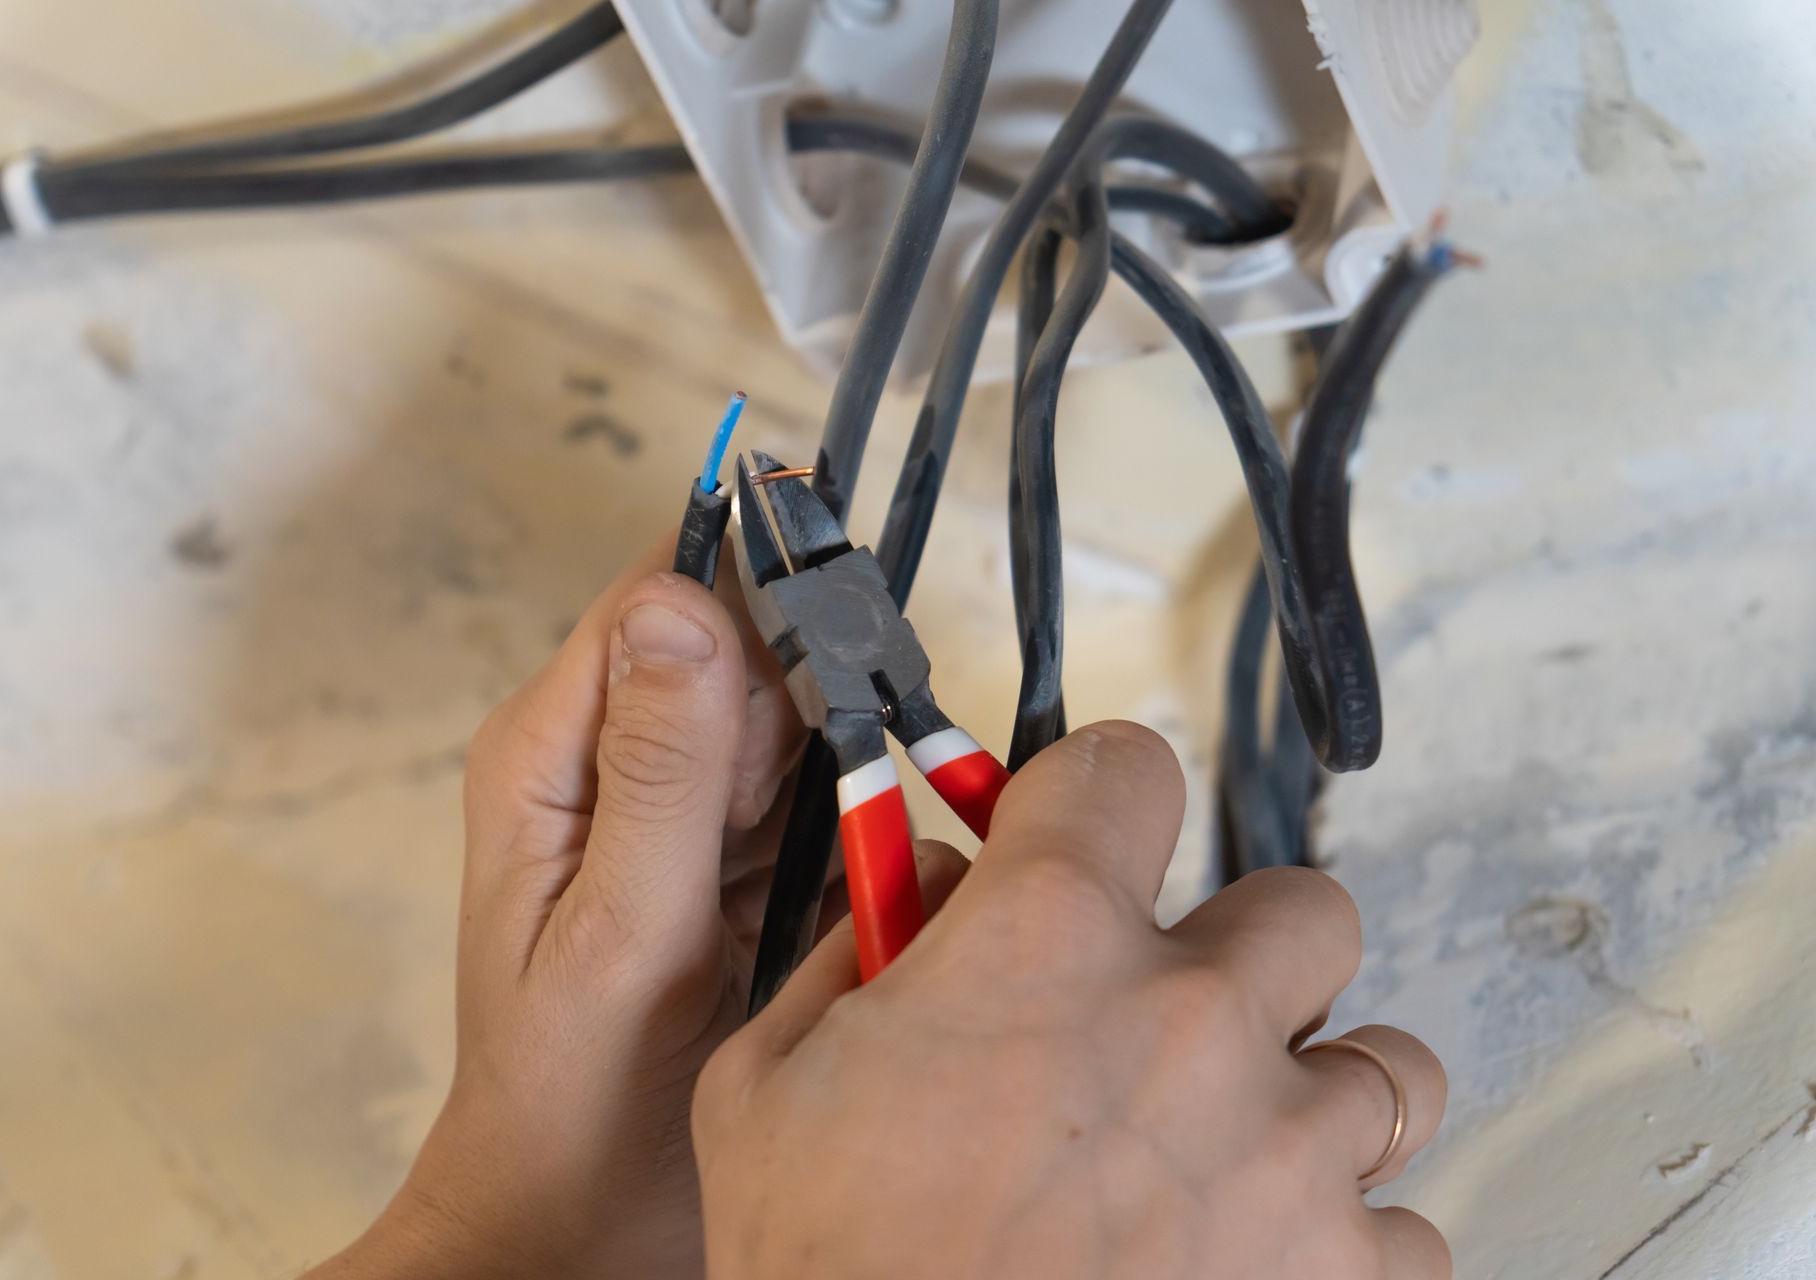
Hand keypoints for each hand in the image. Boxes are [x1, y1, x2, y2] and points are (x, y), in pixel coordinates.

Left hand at [307, 536, 844, 1277]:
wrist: (579, 1226)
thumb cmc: (573, 1104)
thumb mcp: (622, 934)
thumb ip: (658, 772)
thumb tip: (682, 600)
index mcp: (553, 754)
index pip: (660, 595)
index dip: (758, 595)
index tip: (845, 638)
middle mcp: (609, 761)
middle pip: (743, 649)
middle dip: (817, 699)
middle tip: (834, 806)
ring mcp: (674, 811)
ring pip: (792, 723)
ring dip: (840, 773)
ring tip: (825, 874)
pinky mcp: (727, 860)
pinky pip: (811, 799)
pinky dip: (846, 834)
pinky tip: (839, 899)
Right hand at [695, 721, 1449, 1278]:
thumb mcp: (769, 1087)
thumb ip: (854, 951)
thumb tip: (921, 885)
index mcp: (1045, 943)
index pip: (1127, 768)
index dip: (1098, 797)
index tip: (1087, 834)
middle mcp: (1190, 1020)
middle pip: (1303, 907)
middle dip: (1241, 952)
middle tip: (1174, 1014)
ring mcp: (1284, 1149)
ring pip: (1390, 1062)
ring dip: (1318, 1094)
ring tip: (1236, 1149)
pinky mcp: (1341, 1277)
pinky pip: (1410, 1229)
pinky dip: (1348, 1243)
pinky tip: (1258, 1259)